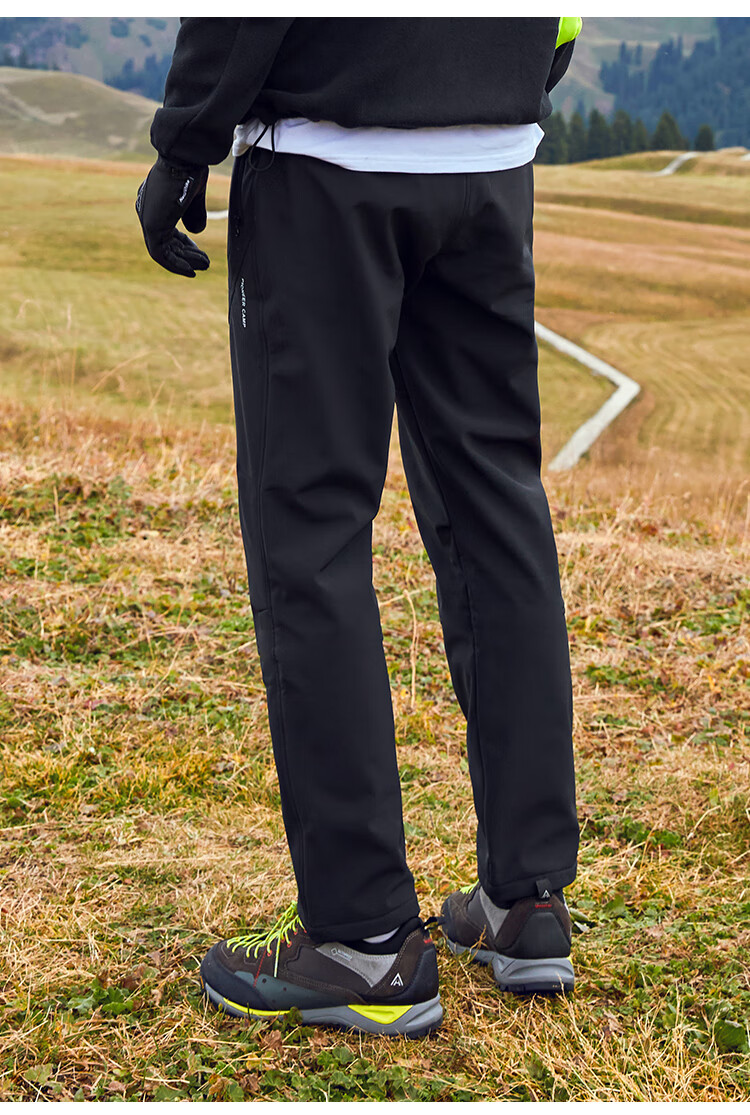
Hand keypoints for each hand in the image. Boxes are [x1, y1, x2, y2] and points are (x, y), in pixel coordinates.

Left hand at [135, 156, 210, 276]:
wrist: (183, 156)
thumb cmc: (190, 168)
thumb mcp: (194, 195)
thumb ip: (194, 214)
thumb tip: (196, 232)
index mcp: (154, 201)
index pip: (165, 229)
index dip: (183, 243)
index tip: (198, 250)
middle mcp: (147, 211)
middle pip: (165, 242)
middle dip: (186, 255)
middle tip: (204, 263)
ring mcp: (148, 219)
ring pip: (163, 251)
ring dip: (184, 262)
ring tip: (204, 266)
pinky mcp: (151, 226)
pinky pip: (160, 254)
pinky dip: (175, 265)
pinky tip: (190, 270)